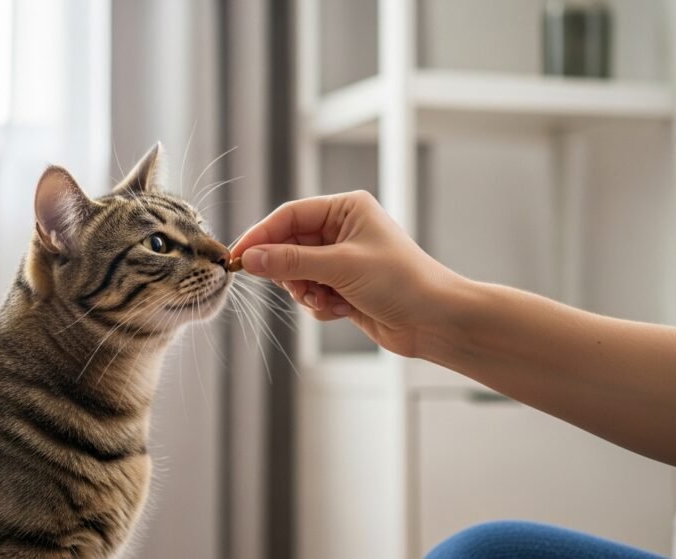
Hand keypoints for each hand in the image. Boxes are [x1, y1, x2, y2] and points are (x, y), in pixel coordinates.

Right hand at [230, 191, 464, 357]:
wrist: (436, 321)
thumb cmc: (401, 282)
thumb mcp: (341, 267)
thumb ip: (291, 262)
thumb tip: (249, 259)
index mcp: (346, 209)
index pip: (289, 215)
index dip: (261, 236)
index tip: (239, 258)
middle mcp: (342, 230)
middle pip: (289, 245)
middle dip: (289, 271)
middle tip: (293, 286)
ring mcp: (342, 260)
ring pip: (297, 273)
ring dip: (306, 291)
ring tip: (328, 300)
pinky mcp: (344, 288)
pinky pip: (311, 294)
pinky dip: (319, 305)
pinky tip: (342, 310)